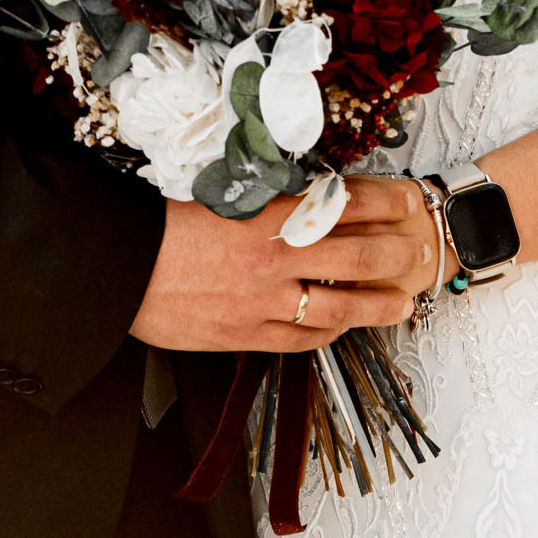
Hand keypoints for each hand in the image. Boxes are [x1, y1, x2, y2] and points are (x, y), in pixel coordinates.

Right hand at [129, 177, 428, 352]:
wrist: (119, 269)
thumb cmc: (159, 227)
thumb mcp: (215, 198)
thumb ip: (259, 202)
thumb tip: (291, 199)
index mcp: (267, 216)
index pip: (339, 207)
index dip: (377, 206)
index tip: (401, 203)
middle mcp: (274, 260)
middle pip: (353, 257)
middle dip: (392, 254)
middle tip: (418, 253)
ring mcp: (263, 303)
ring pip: (336, 307)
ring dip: (375, 305)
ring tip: (401, 304)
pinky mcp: (245, 336)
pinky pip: (298, 339)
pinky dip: (325, 334)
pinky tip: (339, 330)